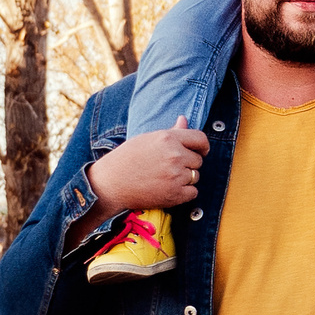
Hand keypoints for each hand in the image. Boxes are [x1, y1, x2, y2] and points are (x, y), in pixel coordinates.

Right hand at [88, 125, 208, 213]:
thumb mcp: (147, 139)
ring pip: (196, 176)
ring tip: (164, 177)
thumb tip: (184, 119)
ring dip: (185, 178)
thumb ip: (171, 132)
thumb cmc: (126, 159)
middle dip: (188, 164)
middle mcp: (175, 155)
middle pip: (198, 160)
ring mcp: (176, 176)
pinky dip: (184, 192)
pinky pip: (193, 192)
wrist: (110, 184)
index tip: (201, 151)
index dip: (203, 146)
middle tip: (168, 167)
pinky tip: (168, 189)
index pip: (200, 139)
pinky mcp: (175, 194)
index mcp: (168, 138)